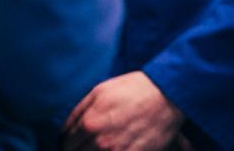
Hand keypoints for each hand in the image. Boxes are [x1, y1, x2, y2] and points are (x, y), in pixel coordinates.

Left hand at [62, 71, 185, 150]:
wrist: (168, 95)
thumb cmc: (135, 89)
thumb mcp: (101, 91)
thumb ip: (78, 111)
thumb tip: (65, 131)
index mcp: (88, 122)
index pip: (66, 143)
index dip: (69, 142)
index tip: (75, 141)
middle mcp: (99, 141)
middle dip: (81, 149)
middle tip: (90, 143)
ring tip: (106, 143)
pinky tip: (117, 147)